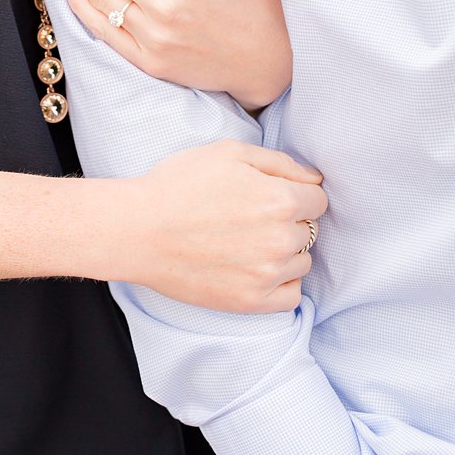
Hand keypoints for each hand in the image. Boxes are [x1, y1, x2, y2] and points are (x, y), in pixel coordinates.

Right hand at [114, 140, 325, 312]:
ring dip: (286, 253)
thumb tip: (315, 178)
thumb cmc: (178, 185)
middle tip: (253, 219)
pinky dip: (282, 284)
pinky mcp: (250, 301)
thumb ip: (281, 163)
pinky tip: (259, 270)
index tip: (272, 196)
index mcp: (281, 200)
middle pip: (310, 230)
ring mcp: (266, 274)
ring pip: (302, 262)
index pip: (318, 199)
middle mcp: (280, 239)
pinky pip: (291, 296)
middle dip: (290, 221)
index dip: (297, 194)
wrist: (135, 230)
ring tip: (250, 243)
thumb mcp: (231, 153)